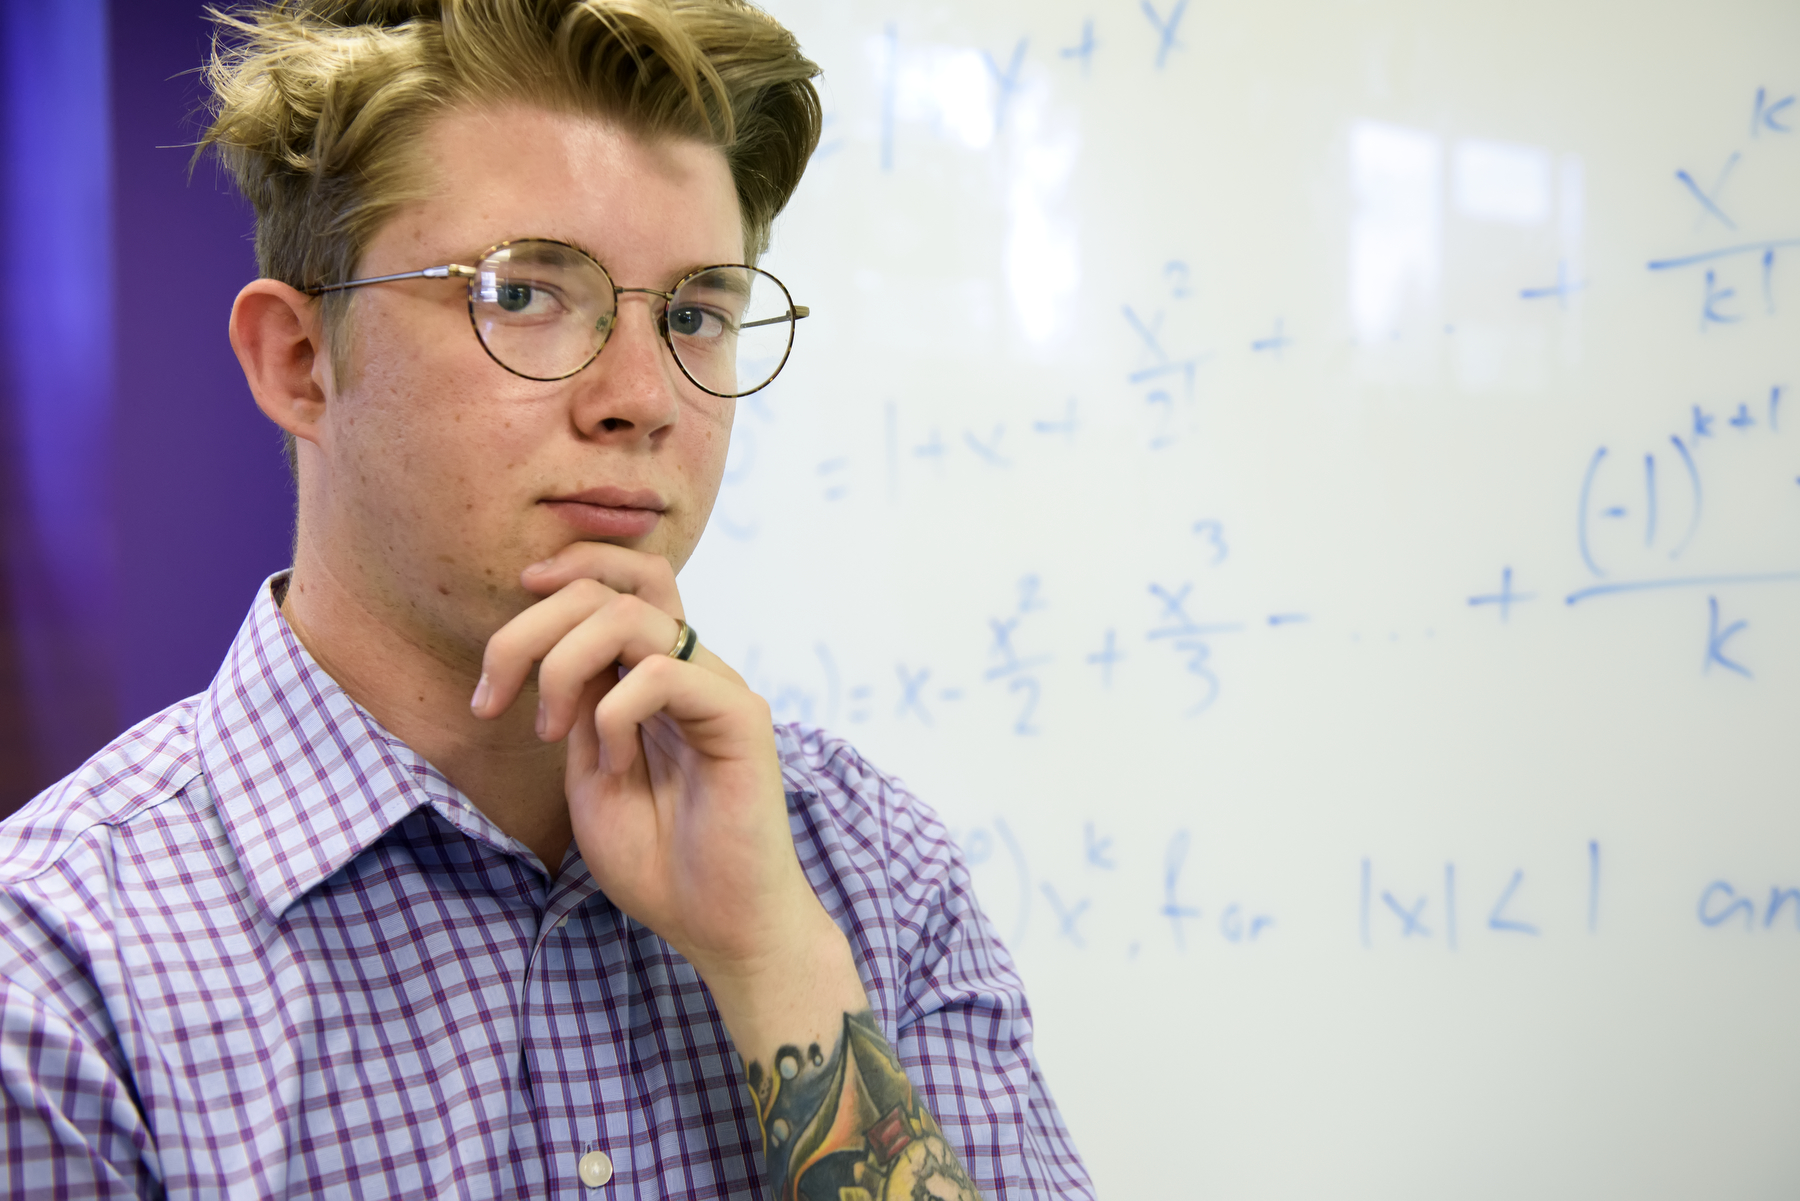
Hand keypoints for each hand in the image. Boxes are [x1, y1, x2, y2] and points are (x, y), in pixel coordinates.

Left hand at [469, 543, 852, 1013]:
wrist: (720, 926)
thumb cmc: (659, 861)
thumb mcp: (589, 774)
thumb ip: (576, 709)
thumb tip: (548, 651)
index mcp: (657, 675)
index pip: (625, 579)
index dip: (569, 567)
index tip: (512, 602)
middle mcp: (691, 669)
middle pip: (612, 588)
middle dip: (531, 627)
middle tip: (493, 696)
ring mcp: (718, 688)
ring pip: (630, 617)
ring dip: (563, 665)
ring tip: (550, 731)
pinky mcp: (740, 718)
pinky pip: (662, 674)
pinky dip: (614, 714)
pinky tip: (615, 764)